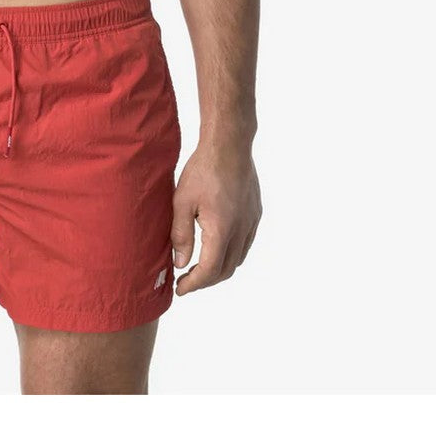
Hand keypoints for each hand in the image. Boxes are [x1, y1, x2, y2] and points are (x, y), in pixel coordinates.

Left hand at [171, 137, 261, 293]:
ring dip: (219, 269)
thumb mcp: (182, 202)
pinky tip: (217, 246)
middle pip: (225, 270)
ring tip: (200, 266)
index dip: (194, 284)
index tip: (180, 288)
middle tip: (186, 280)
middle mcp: (241, 231)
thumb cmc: (202, 171)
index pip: (209, 271)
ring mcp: (251, 223)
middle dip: (205, 280)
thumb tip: (180, 263)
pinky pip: (245, 244)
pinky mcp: (255, 214)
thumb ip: (181, 235)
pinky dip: (231, 254)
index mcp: (221, 230)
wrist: (229, 146)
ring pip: (237, 259)